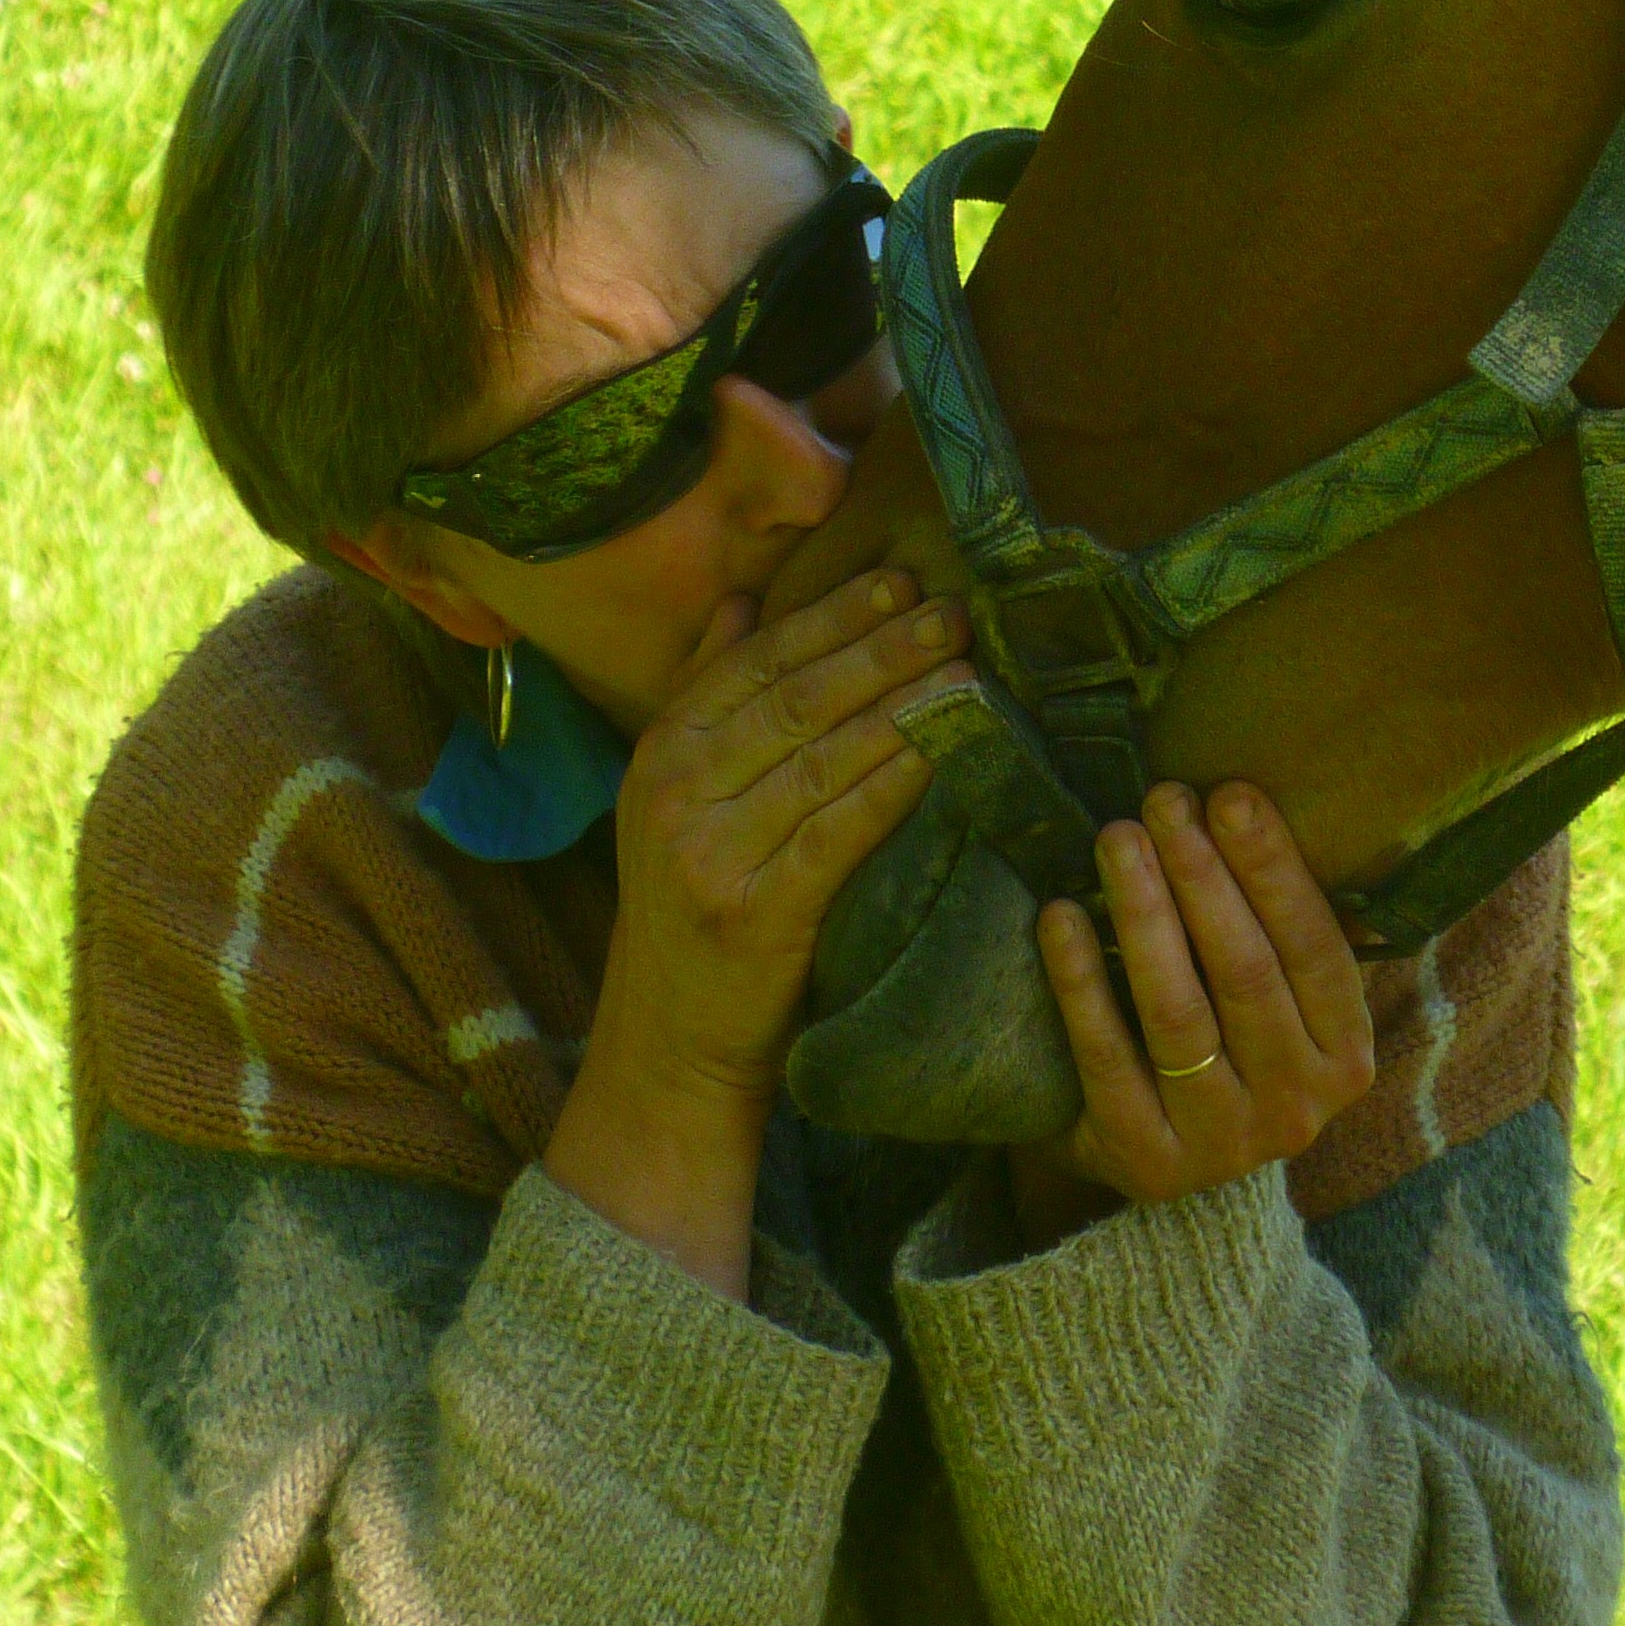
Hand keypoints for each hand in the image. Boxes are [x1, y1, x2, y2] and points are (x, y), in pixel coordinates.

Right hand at [549, 568, 966, 1299]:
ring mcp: (711, 854)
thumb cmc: (691, 913)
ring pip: (821, 758)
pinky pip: (838, 833)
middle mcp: (675, 793)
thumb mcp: (671, 797)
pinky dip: (890, 787)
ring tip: (965, 671)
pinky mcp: (757, 914)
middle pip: (794, 699)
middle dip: (879, 647)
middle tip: (952, 613)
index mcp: (659, 753)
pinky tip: (937, 756)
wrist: (669, 1046)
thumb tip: (745, 596)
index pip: (755, 662)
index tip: (899, 580)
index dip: (831, 615)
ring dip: (900, 706)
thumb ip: (704, 691)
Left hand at [1021, 781, 1377, 1219]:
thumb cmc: (1222, 1043)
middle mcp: (1297, 1109)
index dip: (1272, 869)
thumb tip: (1236, 801)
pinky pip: (1107, 1056)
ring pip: (1178, 1012)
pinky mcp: (1146, 1162)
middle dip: (1200, 876)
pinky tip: (1059, 916)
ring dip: (1143, 914)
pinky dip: (1080, 980)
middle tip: (1161, 800)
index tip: (1228, 796)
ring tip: (1116, 839)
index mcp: (1345, 1057)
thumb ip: (1276, 927)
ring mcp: (1223, 1143)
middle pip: (1244, 973)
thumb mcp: (1276, 999)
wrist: (1156, 1153)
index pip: (1315, 948)